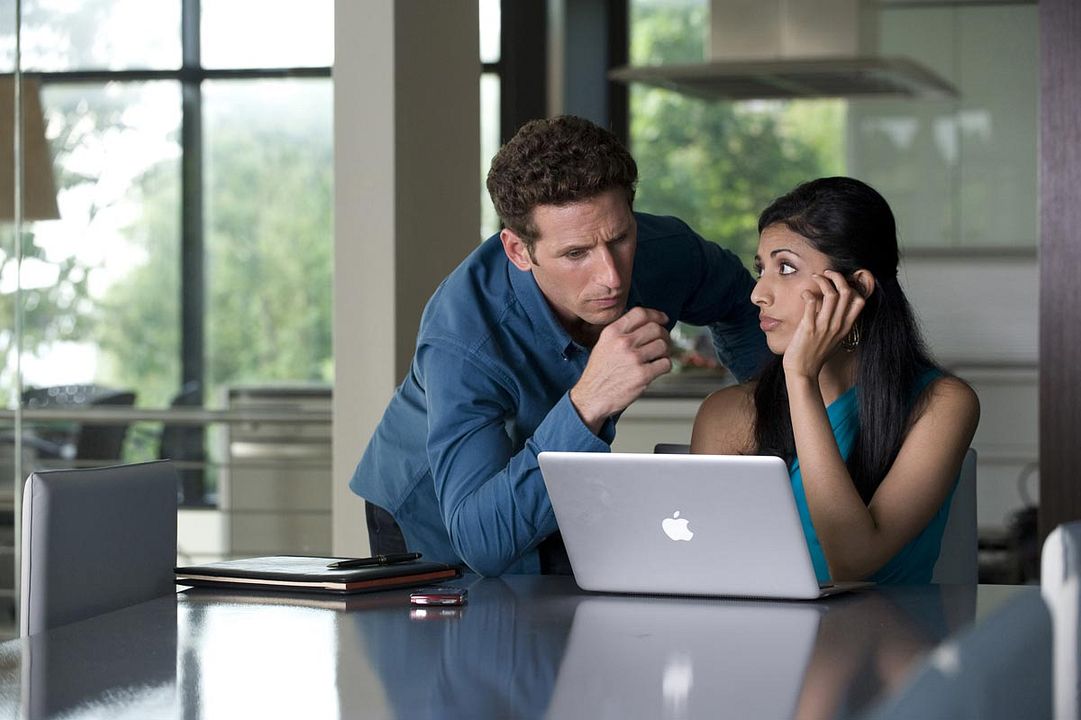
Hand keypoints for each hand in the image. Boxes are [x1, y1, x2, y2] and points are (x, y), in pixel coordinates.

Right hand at [570, 307, 671, 431]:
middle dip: (663, 334)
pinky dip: (665, 366)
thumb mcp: (603, 345)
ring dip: (665, 351)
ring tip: (658, 357)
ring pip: (663, 345)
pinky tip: (657, 368)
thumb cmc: (598, 373)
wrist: (591, 397)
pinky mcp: (643, 375)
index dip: (656, 315)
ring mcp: (634, 359)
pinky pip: (665, 364)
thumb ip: (622, 332)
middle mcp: (623, 343)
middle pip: (655, 328)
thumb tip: (646, 324)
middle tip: (663, 341)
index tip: (662, 319)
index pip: (640, 313)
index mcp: (612, 332)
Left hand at [782, 270, 865, 379]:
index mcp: (845, 328)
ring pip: (832, 294)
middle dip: (838, 277)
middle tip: (827, 273)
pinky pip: (811, 303)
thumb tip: (834, 308)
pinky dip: (808, 293)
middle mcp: (837, 325)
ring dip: (823, 280)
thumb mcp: (834, 339)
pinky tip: (804, 293)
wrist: (803, 372)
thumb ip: (837, 324)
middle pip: (847, 293)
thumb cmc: (815, 355)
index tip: (840, 283)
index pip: (860, 301)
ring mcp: (824, 326)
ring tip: (815, 277)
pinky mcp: (808, 328)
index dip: (853, 287)